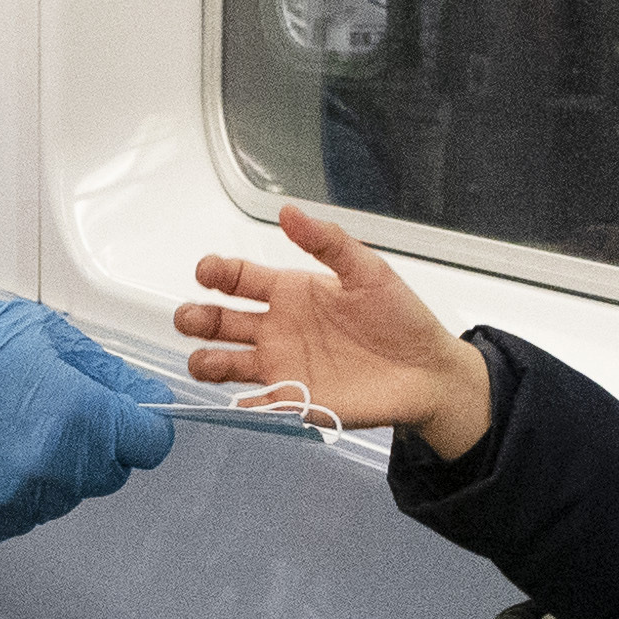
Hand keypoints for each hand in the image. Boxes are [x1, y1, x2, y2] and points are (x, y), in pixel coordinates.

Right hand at [0, 294, 181, 545]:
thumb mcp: (46, 334)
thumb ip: (102, 371)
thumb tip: (137, 394)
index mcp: (84, 418)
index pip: (151, 444)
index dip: (141, 426)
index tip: (128, 418)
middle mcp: (58, 468)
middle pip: (109, 474)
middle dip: (94, 445)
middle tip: (54, 410)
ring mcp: (20, 499)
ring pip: (63, 496)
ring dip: (51, 469)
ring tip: (9, 427)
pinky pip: (19, 514)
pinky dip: (11, 490)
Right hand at [181, 207, 490, 456]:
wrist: (427, 371)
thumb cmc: (400, 318)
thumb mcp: (367, 271)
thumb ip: (327, 242)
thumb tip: (288, 211)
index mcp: (290, 292)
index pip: (237, 279)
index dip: (216, 272)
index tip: (206, 272)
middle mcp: (277, 329)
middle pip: (219, 322)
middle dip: (196, 318)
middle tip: (192, 319)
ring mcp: (281, 366)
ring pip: (224, 364)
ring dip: (205, 362)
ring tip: (205, 362)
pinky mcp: (294, 402)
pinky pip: (256, 406)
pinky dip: (241, 406)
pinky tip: (242, 400)